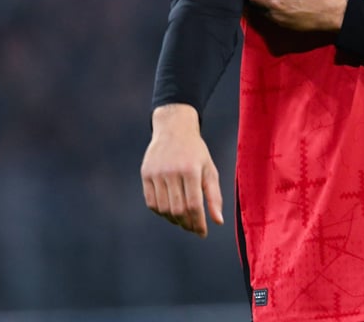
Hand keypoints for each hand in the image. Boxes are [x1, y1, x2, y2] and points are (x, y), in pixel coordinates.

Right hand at [140, 104, 223, 237]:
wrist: (174, 129)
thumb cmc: (196, 153)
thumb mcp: (210, 170)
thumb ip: (214, 196)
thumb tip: (218, 222)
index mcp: (191, 170)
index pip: (194, 205)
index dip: (198, 223)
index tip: (203, 233)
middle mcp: (172, 171)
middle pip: (177, 209)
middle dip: (186, 223)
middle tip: (193, 228)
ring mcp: (156, 173)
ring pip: (163, 208)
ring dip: (173, 220)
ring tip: (183, 220)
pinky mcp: (145, 174)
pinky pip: (151, 202)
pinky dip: (160, 211)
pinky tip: (170, 211)